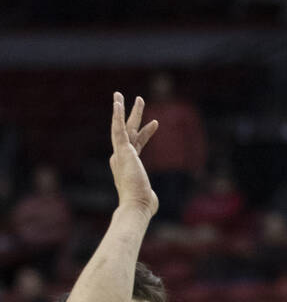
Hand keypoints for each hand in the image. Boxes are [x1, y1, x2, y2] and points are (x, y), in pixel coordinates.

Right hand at [110, 93, 158, 217]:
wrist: (136, 205)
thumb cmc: (143, 205)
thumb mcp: (146, 197)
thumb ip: (148, 195)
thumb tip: (152, 202)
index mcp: (126, 165)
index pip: (136, 145)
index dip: (144, 133)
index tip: (154, 124)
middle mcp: (121, 157)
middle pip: (126, 132)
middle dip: (130, 116)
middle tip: (133, 100)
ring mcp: (121, 153)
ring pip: (122, 127)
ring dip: (125, 111)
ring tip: (127, 96)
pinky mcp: (123, 151)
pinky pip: (119, 129)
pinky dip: (118, 116)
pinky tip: (118, 104)